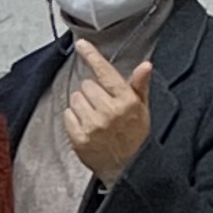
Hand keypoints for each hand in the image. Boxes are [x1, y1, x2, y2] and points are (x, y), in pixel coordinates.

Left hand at [64, 47, 153, 182]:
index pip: (105, 73)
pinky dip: (74, 119)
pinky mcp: (79, 138)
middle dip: (92, 93)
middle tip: (102, 107)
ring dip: (82, 105)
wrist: (128, 169)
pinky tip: (86, 127)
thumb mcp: (143, 110)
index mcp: (126, 101)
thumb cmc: (135, 137)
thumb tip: (145, 65)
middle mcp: (109, 111)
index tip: (82, 44)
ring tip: (95, 118)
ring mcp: (93, 125)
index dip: (92, 56)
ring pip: (75, 99)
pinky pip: (68, 115)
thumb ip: (139, 86)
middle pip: (86, 85)